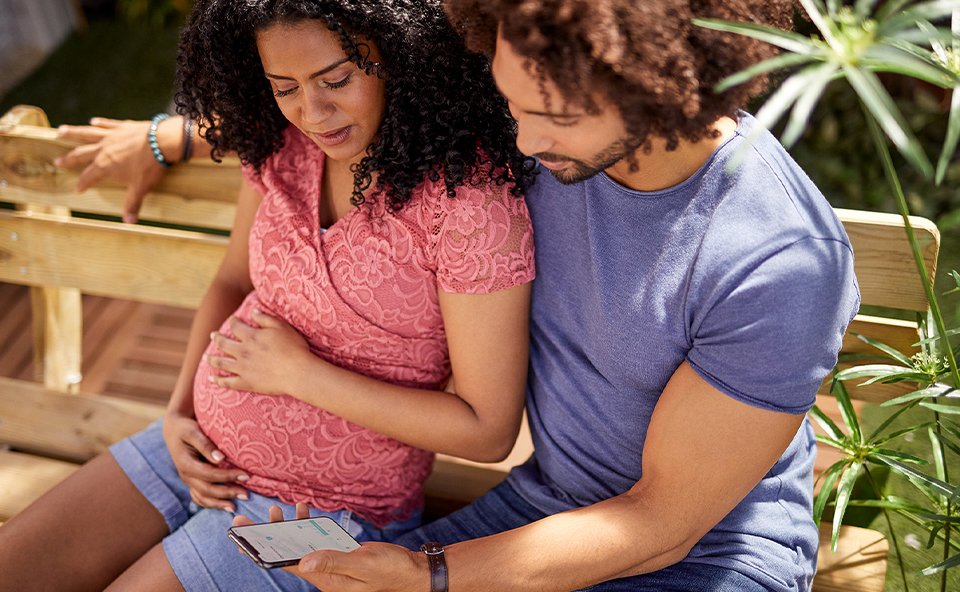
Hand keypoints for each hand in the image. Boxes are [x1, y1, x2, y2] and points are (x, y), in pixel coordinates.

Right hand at [55, 117, 176, 222]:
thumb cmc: (150, 166)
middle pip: (80, 154)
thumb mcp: (140, 187)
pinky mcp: (121, 126)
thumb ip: (132, 203)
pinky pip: (107, 124)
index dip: (82, 184)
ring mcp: (111, 136)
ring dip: (73, 133)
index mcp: (104, 166)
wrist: (162, 142)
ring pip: (87, 133)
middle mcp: (103, 150)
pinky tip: (94, 121)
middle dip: (68, 159)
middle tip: (57, 162)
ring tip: (61, 131)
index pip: (88, 177)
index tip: (77, 189)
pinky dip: (99, 123)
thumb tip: (129, 222)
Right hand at [162, 409, 248, 511]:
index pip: (209, 474)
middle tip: (247, 495)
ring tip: (235, 507)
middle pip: (207, 490)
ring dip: (219, 503)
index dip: (228, 476)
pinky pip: (200, 497)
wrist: (174, 429)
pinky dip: (212, 503)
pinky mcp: (192, 481)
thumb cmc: (185, 428)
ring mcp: (189, 480)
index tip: (246, 475)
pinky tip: (225, 505)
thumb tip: (220, 459)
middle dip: (227, 493)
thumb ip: (206, 445)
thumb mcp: (193, 431)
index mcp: (185, 463)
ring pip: (202, 498)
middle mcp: (186, 475)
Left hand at [205, 309, 312, 395]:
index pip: (236, 327)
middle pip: (224, 344)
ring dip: (211, 359)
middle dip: (217, 338)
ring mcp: (243, 368)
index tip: (232, 320)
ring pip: (221, 362)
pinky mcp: (246, 383)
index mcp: (252, 337)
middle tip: (212, 335)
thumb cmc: (294, 348)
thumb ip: (265, 318)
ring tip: (205, 357)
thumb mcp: (282, 327)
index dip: (233, 322)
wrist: (297, 372)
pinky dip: (218, 380)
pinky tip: (211, 378)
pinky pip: (228, 382)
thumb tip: (253, 310)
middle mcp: (243, 352)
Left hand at [233, 504, 427, 591]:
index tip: (241, 536)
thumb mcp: (363, 565)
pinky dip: (307, 527)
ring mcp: (332, 565)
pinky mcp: (341, 556)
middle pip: (287, 554)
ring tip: (276, 511)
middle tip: (248, 518)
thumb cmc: (392, 571)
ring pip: (300, 546)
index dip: (260, 550)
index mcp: (325, 579)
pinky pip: (316, 542)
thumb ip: (333, 561)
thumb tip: (301, 561)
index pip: (284, 563)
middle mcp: (324, 573)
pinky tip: (304, 513)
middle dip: (267, 536)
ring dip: (287, 528)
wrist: (414, 572)